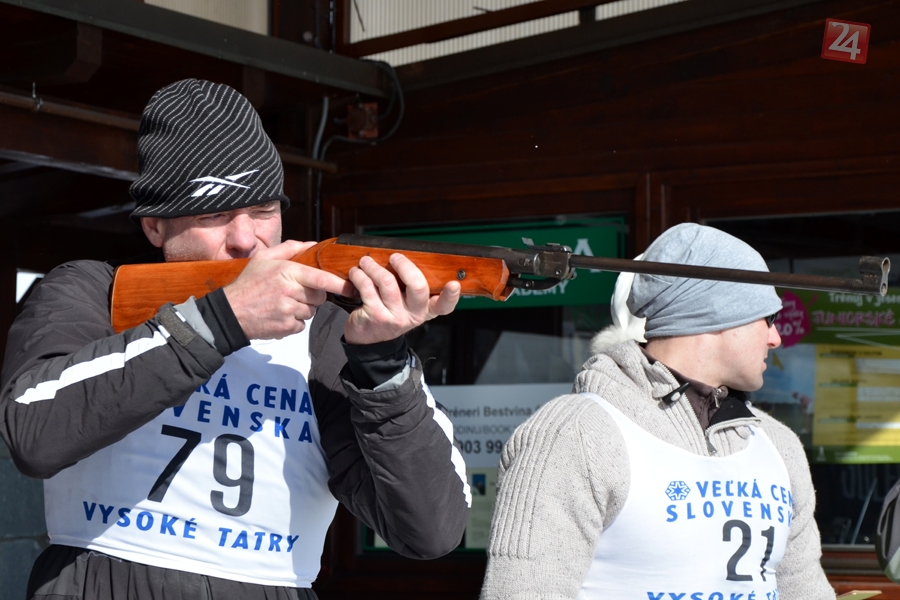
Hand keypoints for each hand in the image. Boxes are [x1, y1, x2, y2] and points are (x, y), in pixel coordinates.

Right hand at [224, 240, 354, 339]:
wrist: (230, 312)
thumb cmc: (248, 283)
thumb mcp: (264, 258)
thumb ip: (289, 249)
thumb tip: (312, 244)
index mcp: (286, 272)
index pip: (320, 278)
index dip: (338, 283)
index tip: (350, 286)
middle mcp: (289, 291)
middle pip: (319, 297)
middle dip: (312, 295)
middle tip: (295, 292)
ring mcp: (288, 311)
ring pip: (311, 311)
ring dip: (303, 308)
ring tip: (283, 303)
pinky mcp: (286, 327)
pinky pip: (302, 325)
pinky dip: (294, 321)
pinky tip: (280, 314)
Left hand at [343, 253, 460, 344]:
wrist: (368, 341)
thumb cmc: (389, 313)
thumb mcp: (406, 305)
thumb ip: (411, 287)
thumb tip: (404, 258)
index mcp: (426, 310)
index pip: (444, 306)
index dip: (451, 295)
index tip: (454, 284)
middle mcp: (414, 315)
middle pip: (418, 286)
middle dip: (405, 266)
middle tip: (395, 257)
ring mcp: (395, 317)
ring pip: (388, 282)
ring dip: (374, 267)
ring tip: (366, 262)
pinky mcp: (375, 316)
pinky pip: (367, 287)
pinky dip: (360, 276)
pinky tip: (356, 273)